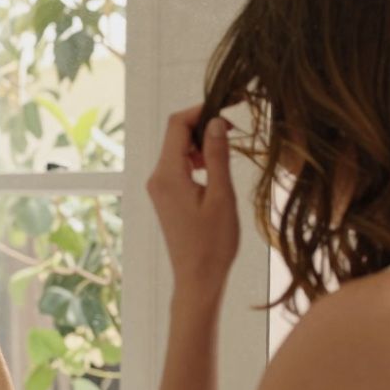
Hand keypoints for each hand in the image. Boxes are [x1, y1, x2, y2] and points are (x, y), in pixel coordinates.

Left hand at [146, 105, 238, 291]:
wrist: (198, 278)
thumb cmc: (213, 243)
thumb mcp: (221, 196)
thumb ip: (217, 156)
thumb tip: (215, 122)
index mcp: (167, 174)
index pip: (177, 125)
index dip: (201, 111)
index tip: (227, 111)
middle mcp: (157, 177)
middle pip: (175, 135)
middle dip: (202, 126)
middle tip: (232, 132)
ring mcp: (159, 187)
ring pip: (178, 150)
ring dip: (201, 145)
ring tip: (226, 154)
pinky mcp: (165, 196)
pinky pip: (178, 166)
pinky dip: (196, 160)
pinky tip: (215, 171)